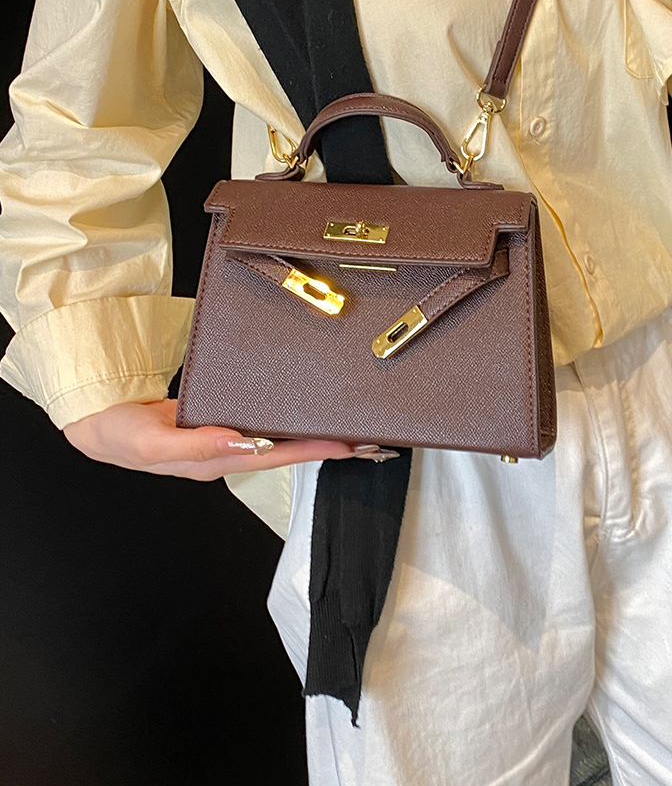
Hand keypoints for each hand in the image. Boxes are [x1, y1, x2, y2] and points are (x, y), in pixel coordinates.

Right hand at [63, 399, 390, 481]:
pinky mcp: (218, 421)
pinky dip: (288, 421)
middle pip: (287, 451)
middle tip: (368, 442)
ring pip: (279, 438)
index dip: (312, 450)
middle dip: (328, 448)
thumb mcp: (153, 442)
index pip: (275, 455)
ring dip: (314, 436)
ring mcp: (224, 439)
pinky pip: (261, 423)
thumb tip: (239, 443)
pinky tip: (304, 415)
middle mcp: (227, 452)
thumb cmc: (122, 435)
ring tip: (350, 432)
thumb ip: (195, 446)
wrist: (99, 421)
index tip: (347, 445)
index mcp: (215, 460)